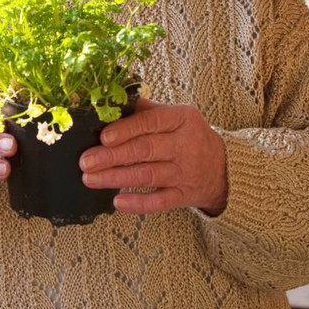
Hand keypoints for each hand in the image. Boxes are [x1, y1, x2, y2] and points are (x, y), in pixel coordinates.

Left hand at [79, 98, 227, 214]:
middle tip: (86, 162)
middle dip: (112, 157)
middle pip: (145, 150)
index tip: (103, 137)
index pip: (151, 122)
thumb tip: (107, 106)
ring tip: (91, 179)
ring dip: (117, 178)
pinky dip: (139, 203)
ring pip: (148, 175)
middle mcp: (186, 144)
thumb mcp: (173, 115)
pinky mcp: (185, 195)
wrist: (222, 166)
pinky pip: (160, 202)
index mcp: (181, 118)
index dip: (126, 130)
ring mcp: (186, 171)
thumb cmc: (186, 135)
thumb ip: (144, 110)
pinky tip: (118, 202)